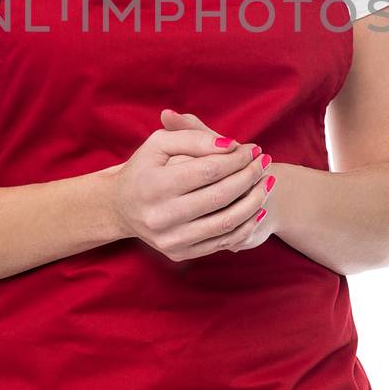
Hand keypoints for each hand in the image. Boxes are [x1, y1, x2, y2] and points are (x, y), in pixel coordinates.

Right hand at [156, 108, 277, 252]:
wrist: (121, 207)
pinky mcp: (178, 253)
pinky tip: (257, 208)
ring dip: (254, 202)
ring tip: (268, 182)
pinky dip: (244, 225)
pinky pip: (221, 242)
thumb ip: (193, 136)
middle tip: (266, 161)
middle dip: (249, 176)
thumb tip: (230, 145)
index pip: (208, 169)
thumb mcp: (159, 143)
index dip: (237, 158)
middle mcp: (160, 215)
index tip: (253, 148)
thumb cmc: (145, 168)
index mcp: (154, 184)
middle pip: (220, 196)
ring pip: (225, 223)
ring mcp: (170, 238)